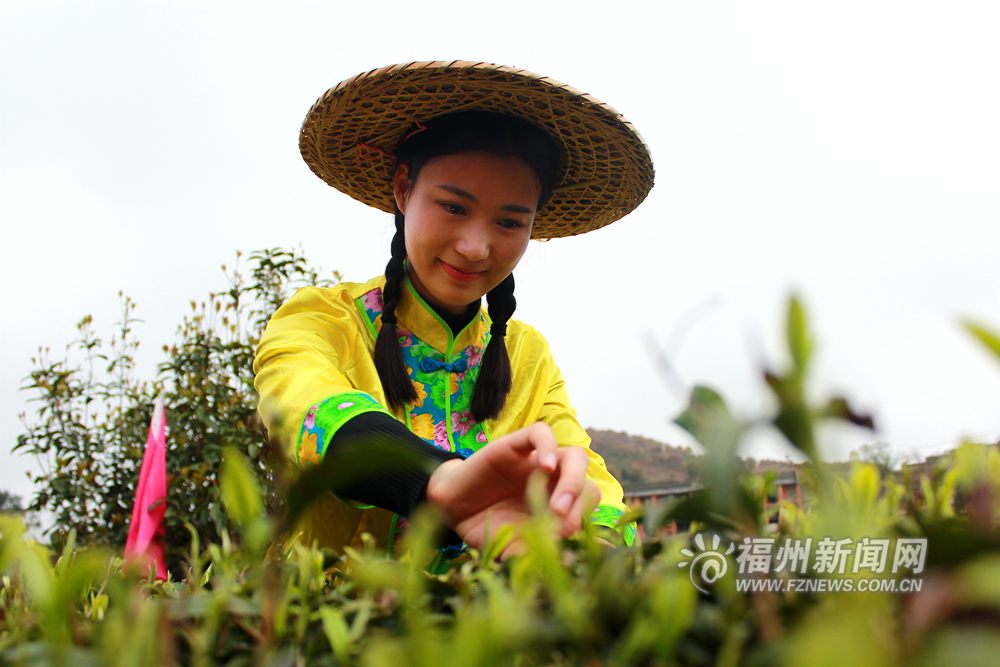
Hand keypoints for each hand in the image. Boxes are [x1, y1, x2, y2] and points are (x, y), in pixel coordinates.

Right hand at [425, 422, 599, 558]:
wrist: (451, 511)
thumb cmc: (488, 528)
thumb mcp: (516, 547)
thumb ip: (541, 552)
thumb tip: (571, 563)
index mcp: (559, 503)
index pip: (588, 504)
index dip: (585, 520)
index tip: (567, 540)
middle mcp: (554, 481)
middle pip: (587, 480)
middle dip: (581, 502)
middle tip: (562, 522)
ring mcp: (536, 461)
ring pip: (574, 456)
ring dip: (573, 480)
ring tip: (557, 506)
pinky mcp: (515, 445)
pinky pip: (540, 433)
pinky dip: (549, 446)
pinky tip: (546, 467)